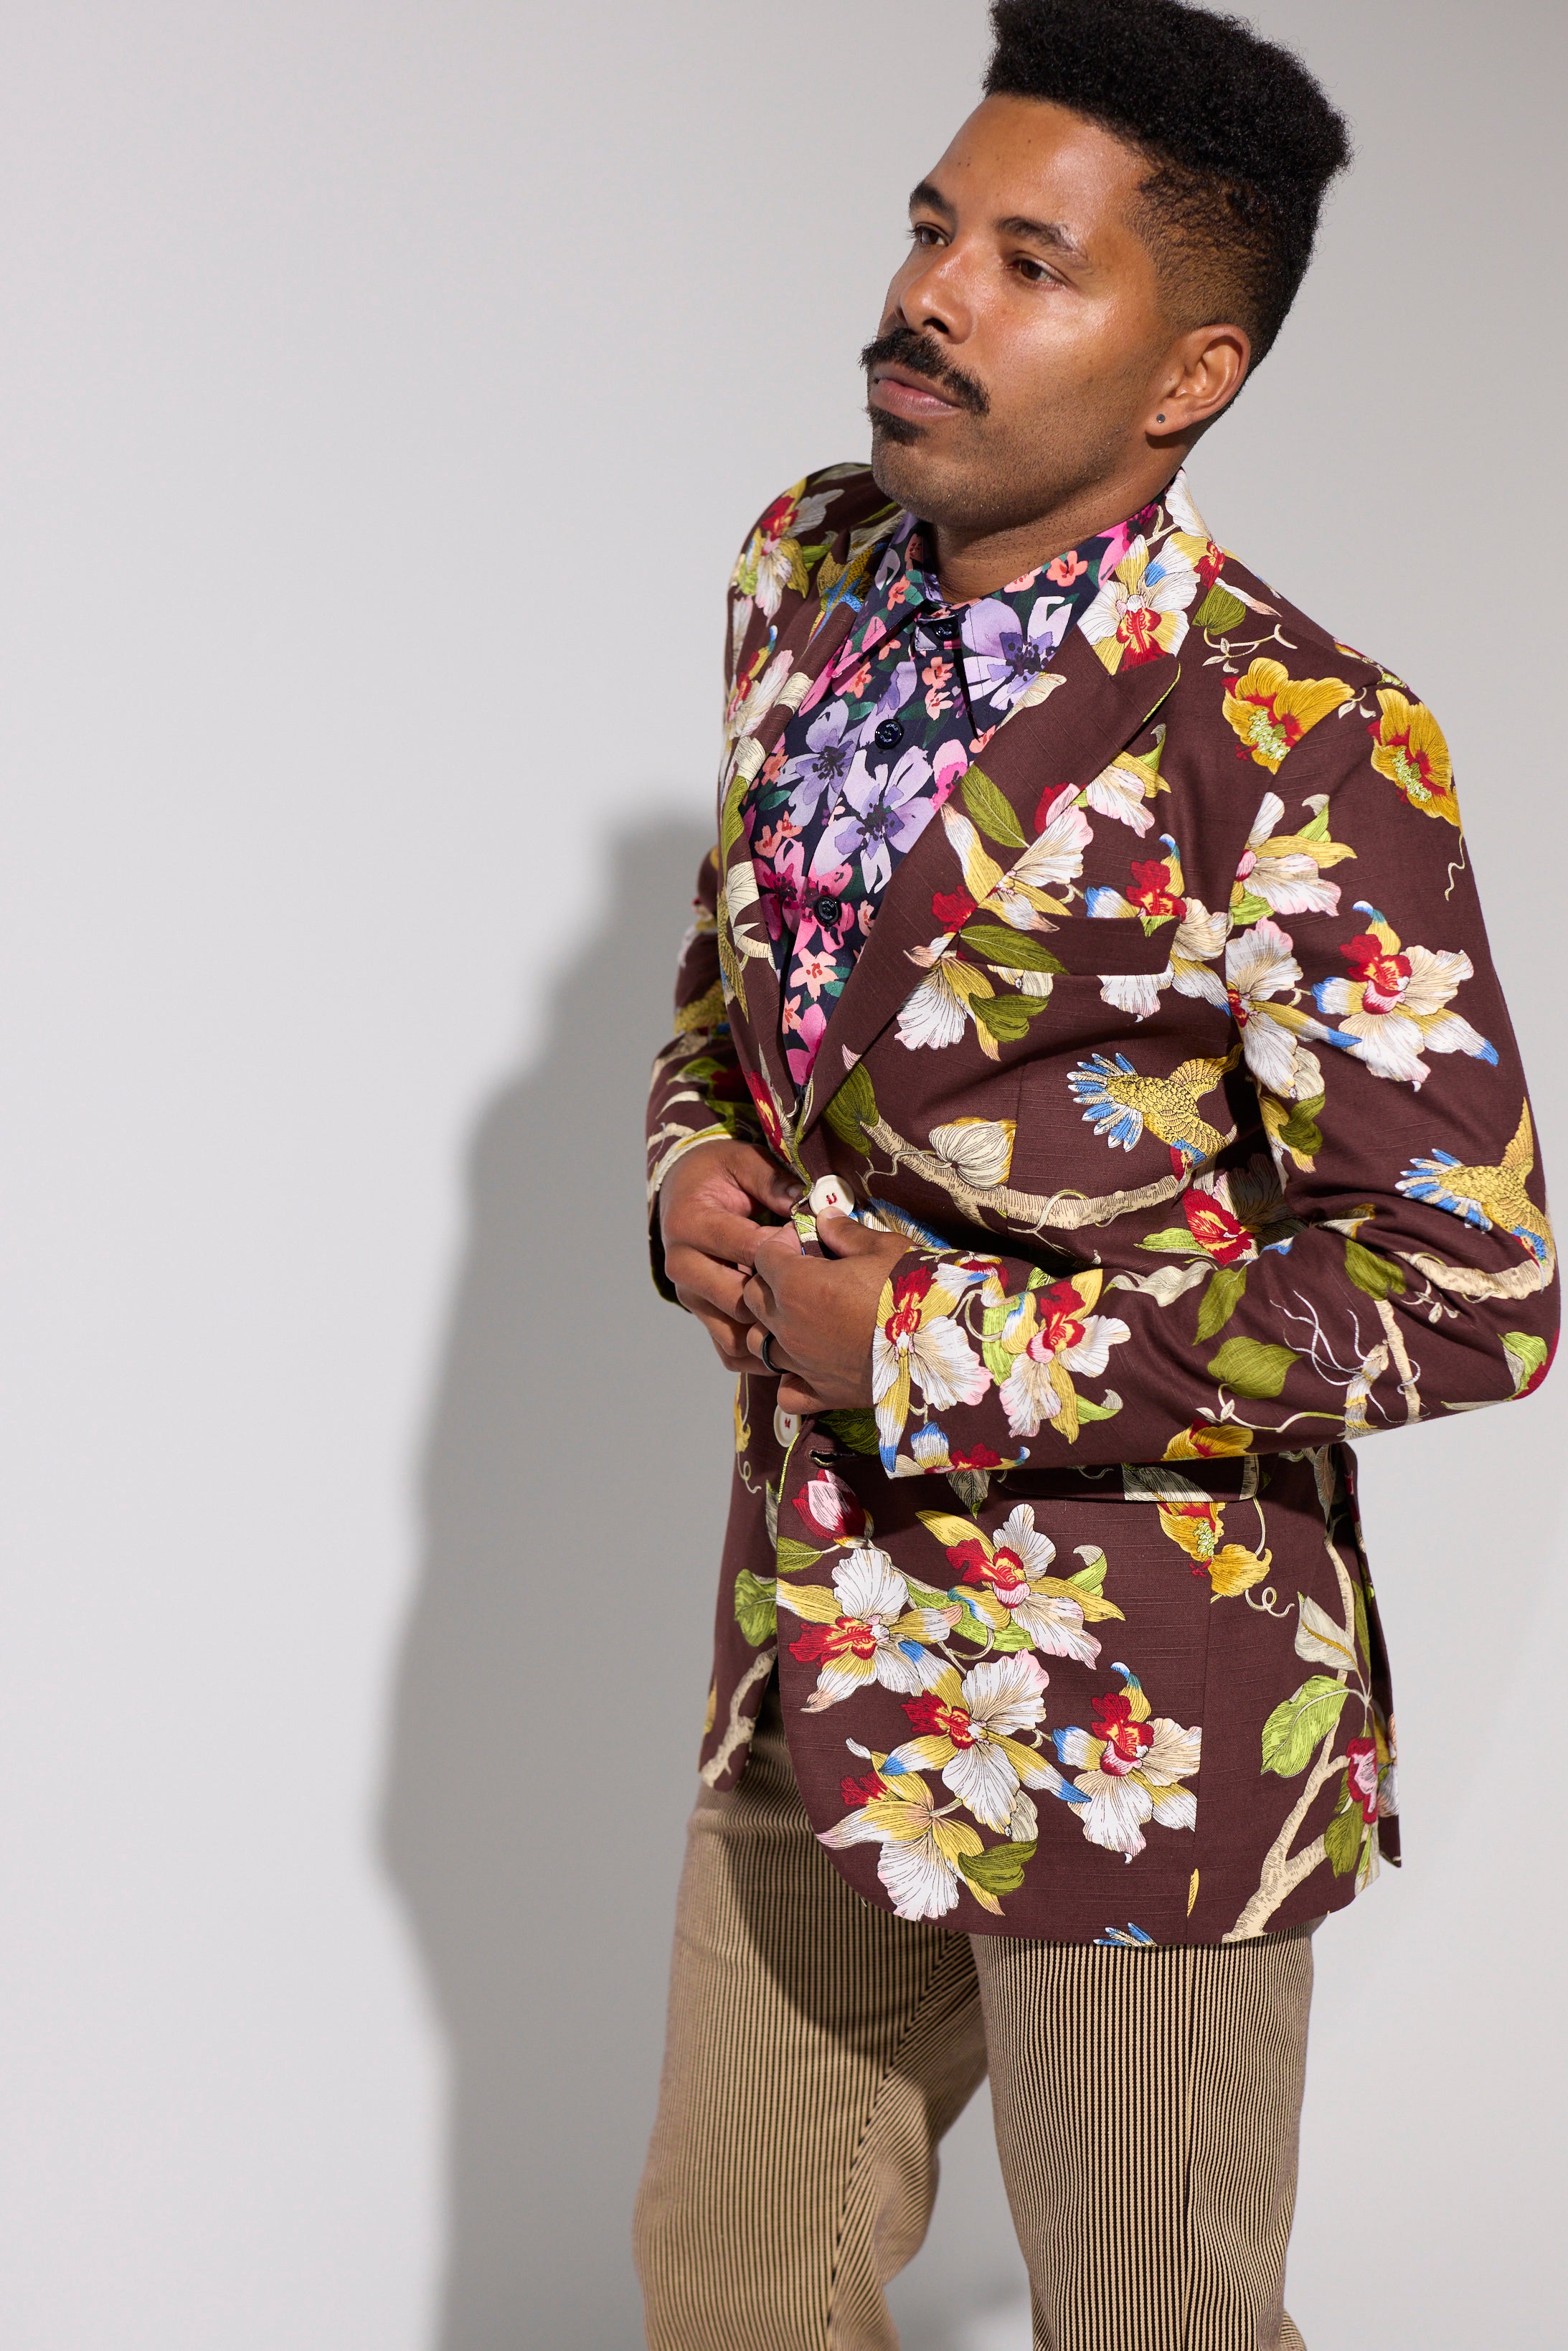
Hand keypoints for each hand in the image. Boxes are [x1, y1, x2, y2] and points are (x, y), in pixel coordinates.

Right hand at [659, 1139, 802, 1372]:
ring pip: (735, 1332)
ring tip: (808, 1313)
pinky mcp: (700, 1317)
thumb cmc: (719, 1175)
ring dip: (774, 1328)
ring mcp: (689, 1296)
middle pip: (737, 1298)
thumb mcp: (743, 1161)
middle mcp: (681, 1264)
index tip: (812, 1240)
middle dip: (780, 1292)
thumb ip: (773, 1180)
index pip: (744, 1246)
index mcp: (689, 1222)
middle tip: (813, 1282)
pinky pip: (730, 1350)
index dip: (785, 1248)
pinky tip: (791, 1335)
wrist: (683, 1193)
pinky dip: (761, 1351)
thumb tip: (807, 1204)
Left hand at [741, 1213, 908, 1413]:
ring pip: (759, 1343)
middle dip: (770, 1280)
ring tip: (802, 1317)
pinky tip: (808, 1366)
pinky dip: (789, 1378)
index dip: (781, 1243)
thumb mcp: (883, 1249)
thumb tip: (824, 1218)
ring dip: (772, 1326)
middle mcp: (787, 1326)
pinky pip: (786, 1391)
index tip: (804, 1240)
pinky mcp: (821, 1394)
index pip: (763, 1255)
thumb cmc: (914, 1292)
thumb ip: (845, 1233)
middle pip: (751, 1297)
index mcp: (796, 1285)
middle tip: (803, 1273)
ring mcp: (800, 1364)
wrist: (942, 1350)